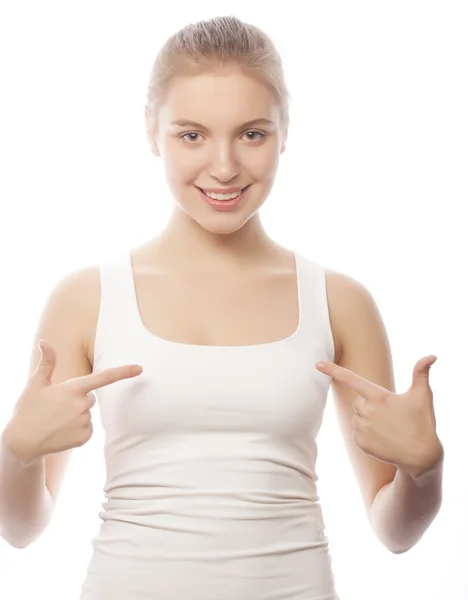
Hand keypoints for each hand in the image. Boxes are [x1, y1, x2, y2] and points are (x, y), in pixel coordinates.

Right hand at [3, 340, 142, 463]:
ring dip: (75, 415)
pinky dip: (77, 429)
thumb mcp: (36, 384)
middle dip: (77, 400)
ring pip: (87, 414)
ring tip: (56, 420)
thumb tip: (44, 341)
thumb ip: (47, 362)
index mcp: (73, 389)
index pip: (103, 378)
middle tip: (57, 407)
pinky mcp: (84, 437)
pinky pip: (87, 429)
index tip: (139, 368)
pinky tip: (61, 431)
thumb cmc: (28, 409)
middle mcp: (82, 405)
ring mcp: (84, 422)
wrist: (22, 442)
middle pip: (90, 397)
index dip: (123, 372)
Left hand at [316, 355, 442, 476]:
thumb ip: (421, 373)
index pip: (352, 379)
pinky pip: (357, 433)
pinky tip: (383, 439)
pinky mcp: (359, 443)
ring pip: (357, 418)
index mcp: (379, 396)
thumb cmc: (422, 423)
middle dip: (370, 406)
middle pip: (359, 402)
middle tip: (390, 415)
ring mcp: (362, 428)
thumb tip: (432, 355)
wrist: (421, 457)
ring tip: (388, 428)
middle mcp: (367, 411)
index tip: (317, 364)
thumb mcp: (423, 396)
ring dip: (368, 420)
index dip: (334, 370)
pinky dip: (367, 435)